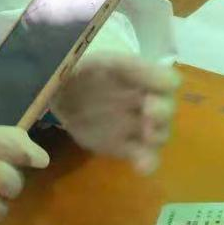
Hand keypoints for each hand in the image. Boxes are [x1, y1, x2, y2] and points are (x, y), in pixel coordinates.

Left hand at [51, 53, 178, 173]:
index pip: (162, 77)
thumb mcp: (83, 57)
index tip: (161, 85)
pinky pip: (143, 155)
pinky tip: (142, 167)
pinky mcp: (125, 146)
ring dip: (157, 136)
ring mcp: (136, 126)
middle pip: (166, 106)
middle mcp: (144, 100)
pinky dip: (147, 161)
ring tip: (149, 137)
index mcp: (137, 74)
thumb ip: (99, 60)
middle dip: (162, 110)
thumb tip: (126, 72)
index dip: (161, 81)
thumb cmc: (76, 69)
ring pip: (159, 133)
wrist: (57, 94)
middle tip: (150, 113)